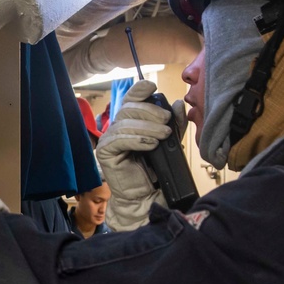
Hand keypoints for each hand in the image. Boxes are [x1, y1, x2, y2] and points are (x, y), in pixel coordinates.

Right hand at [95, 80, 173, 230]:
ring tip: (164, 134)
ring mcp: (109, 140)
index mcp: (130, 122)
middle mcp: (117, 127)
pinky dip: (137, 140)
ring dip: (147, 127)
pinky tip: (151, 144)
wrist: (146, 196)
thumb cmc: (156, 170)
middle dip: (149, 112)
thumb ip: (174, 124)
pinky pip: (119, 140)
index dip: (139, 90)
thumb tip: (178, 103)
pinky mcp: (106, 153)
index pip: (130, 99)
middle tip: (167, 121)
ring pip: (125, 123)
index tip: (153, 86)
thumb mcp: (170, 142)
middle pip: (128, 109)